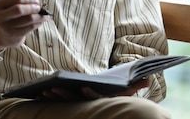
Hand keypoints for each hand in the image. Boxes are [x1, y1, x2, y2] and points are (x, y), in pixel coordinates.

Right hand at [0, 0, 48, 51]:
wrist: (4, 34)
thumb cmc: (11, 14)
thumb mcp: (11, 3)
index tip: (36, 1)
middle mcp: (0, 16)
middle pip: (20, 9)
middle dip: (33, 8)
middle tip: (39, 8)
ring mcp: (6, 26)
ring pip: (28, 19)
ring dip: (39, 16)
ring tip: (44, 15)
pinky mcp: (14, 34)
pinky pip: (31, 27)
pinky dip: (38, 23)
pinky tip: (40, 21)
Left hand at [36, 77, 150, 101]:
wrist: (108, 112)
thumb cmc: (116, 98)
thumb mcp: (127, 92)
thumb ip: (136, 85)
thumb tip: (149, 78)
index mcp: (102, 101)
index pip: (96, 99)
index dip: (90, 94)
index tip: (84, 88)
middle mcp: (89, 105)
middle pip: (75, 101)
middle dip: (64, 95)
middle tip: (52, 88)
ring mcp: (79, 107)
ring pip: (64, 103)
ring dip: (54, 98)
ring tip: (44, 90)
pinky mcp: (70, 106)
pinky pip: (58, 104)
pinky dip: (50, 99)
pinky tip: (40, 93)